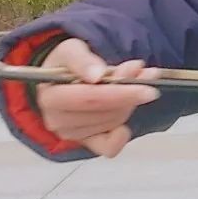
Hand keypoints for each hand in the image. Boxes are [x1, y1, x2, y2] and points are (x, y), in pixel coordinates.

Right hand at [36, 38, 160, 158]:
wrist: (58, 78)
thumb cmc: (64, 63)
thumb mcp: (70, 51)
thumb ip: (82, 60)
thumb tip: (97, 74)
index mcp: (51, 98)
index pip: (90, 98)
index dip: (121, 93)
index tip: (146, 86)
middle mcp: (58, 120)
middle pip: (106, 111)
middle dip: (130, 93)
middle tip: (145, 74)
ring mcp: (72, 133)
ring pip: (113, 122)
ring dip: (130, 103)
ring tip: (137, 81)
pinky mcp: (85, 141)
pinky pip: (107, 148)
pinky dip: (121, 136)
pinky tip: (127, 124)